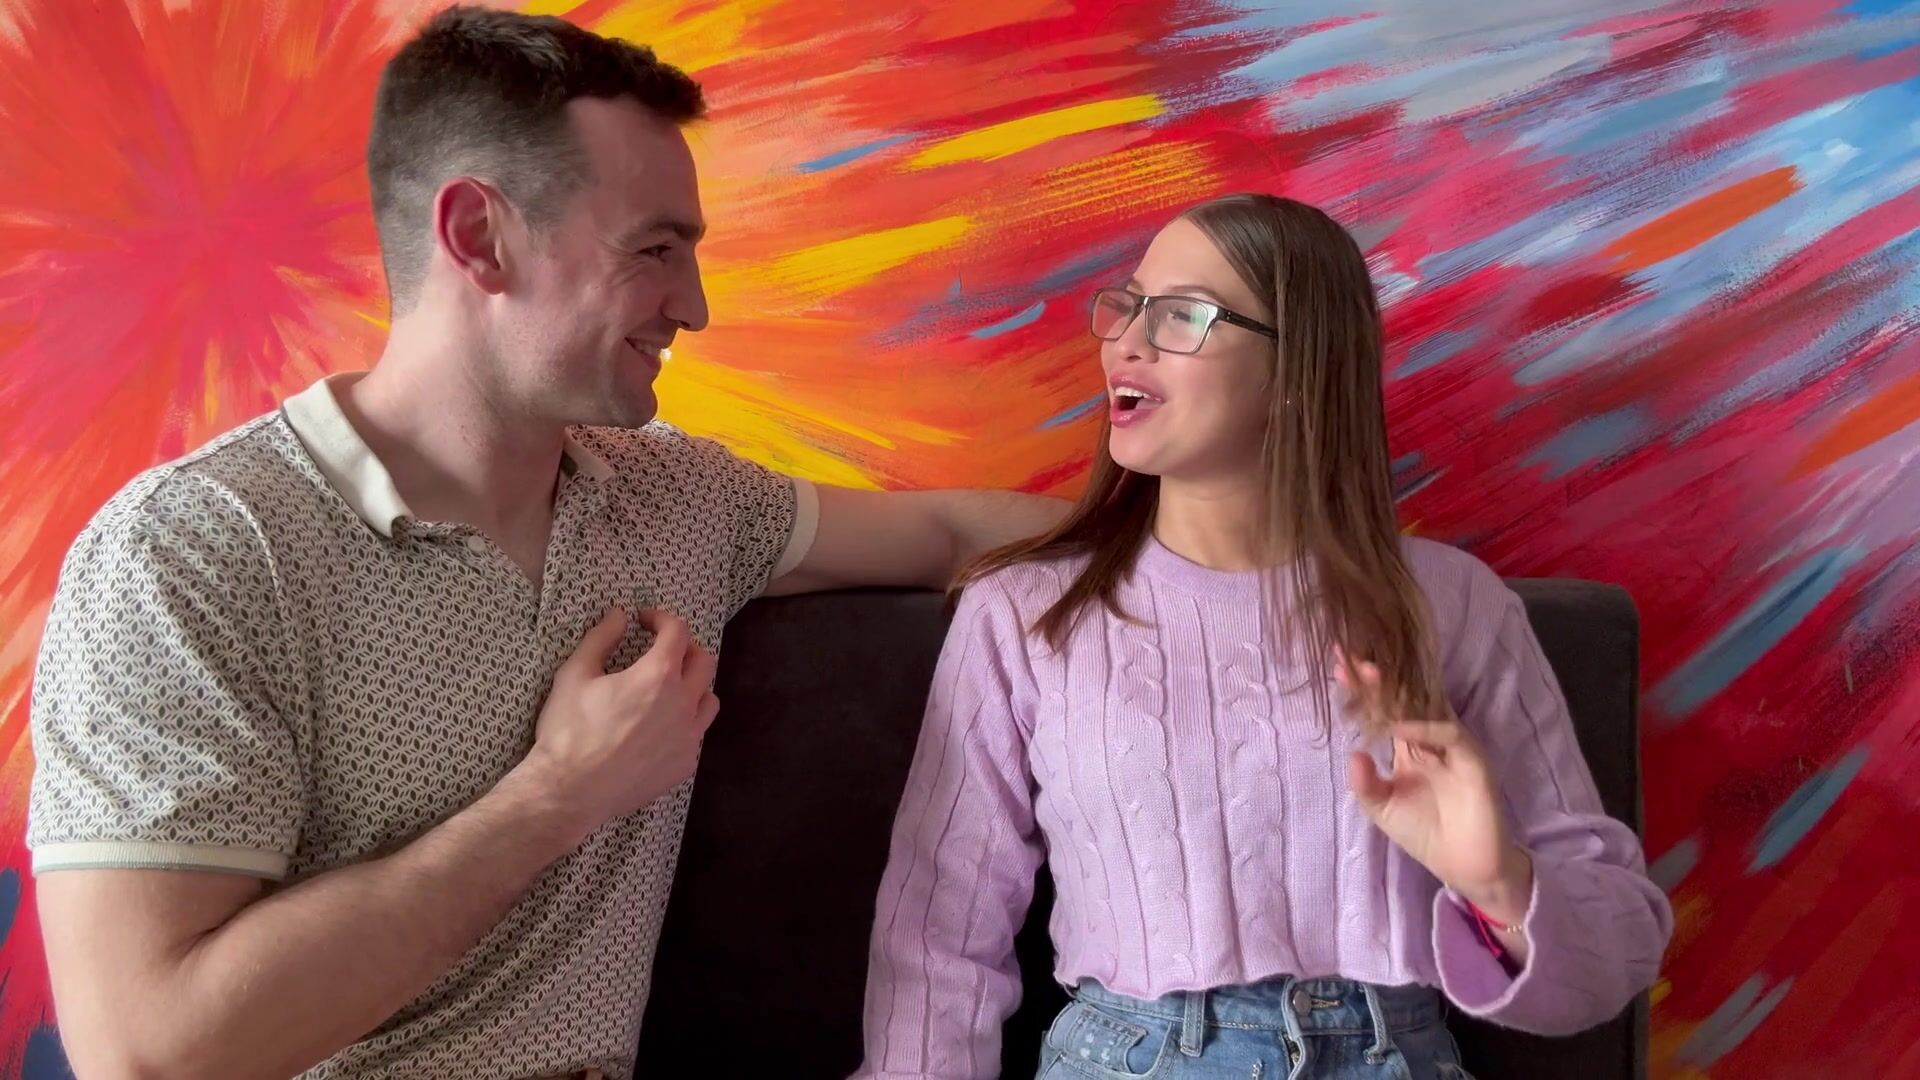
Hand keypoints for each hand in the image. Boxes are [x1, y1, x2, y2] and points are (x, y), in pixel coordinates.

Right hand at [517, 607, 719, 835]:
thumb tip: (619, 615)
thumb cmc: (568, 730)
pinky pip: (696, 736)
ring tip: (667, 690)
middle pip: (704, 661)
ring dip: (693, 686)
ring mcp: (689, 738)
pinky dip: (684, 724)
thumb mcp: (575, 674)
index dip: (661, 619)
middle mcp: (683, 704)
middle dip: (684, 648)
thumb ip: (601, 638)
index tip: (644, 621)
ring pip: (709, 700)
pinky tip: (659, 729)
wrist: (570, 792)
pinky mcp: (685, 766)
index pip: (677, 632)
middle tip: (660, 651)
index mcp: (658, 675)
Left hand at [1338, 649, 1532, 922]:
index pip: (1383, 710)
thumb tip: (1352, 754)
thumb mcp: (1383, 810)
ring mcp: (1452, 746)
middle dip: (1375, 680)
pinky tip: (1397, 727)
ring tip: (1368, 674)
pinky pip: (1449, 734)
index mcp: (1408, 746)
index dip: (1362, 690)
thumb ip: (1366, 785)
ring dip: (1397, 692)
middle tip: (1349, 657)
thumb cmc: (1425, 833)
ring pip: (1425, 707)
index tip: (1337, 666)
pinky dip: (1424, 728)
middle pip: (1401, 700)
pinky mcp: (1473, 759)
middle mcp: (1430, 739)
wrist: (1465, 866)